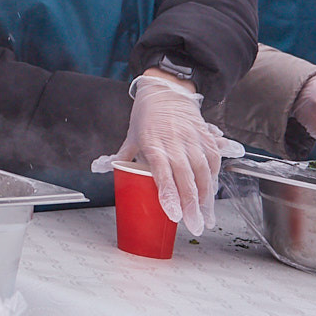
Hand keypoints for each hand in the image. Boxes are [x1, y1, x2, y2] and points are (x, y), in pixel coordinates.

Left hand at [92, 74, 239, 236]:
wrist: (165, 90)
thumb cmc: (146, 115)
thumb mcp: (132, 136)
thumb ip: (122, 156)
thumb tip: (102, 168)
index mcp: (152, 143)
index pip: (162, 173)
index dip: (169, 196)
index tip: (175, 215)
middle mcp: (174, 141)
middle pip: (186, 178)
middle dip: (192, 205)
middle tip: (194, 225)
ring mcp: (192, 138)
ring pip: (203, 171)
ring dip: (206, 196)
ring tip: (205, 215)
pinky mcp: (205, 136)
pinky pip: (213, 160)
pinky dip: (213, 178)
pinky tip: (210, 192)